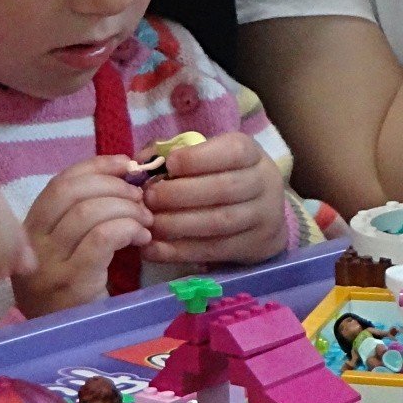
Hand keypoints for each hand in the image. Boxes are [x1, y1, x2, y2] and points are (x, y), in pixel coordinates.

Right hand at [13, 156, 151, 318]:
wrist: (72, 345)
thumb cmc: (79, 294)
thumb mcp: (73, 249)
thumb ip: (88, 215)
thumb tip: (128, 174)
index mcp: (29, 232)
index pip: (59, 183)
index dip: (96, 166)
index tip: (126, 164)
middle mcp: (31, 247)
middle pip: (73, 193)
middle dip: (115, 187)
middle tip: (141, 201)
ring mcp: (48, 266)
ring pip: (88, 212)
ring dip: (127, 209)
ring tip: (145, 223)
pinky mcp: (71, 284)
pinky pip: (101, 238)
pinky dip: (128, 229)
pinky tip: (142, 240)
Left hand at [143, 134, 288, 266]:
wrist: (263, 214)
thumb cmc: (225, 177)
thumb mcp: (210, 157)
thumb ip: (174, 155)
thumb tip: (139, 163)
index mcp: (251, 154)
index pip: (233, 151)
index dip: (198, 158)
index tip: (168, 164)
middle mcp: (263, 182)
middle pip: (224, 189)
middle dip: (180, 194)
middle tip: (149, 198)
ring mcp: (263, 216)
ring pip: (219, 222)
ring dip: (178, 225)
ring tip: (149, 224)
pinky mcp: (254, 245)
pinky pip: (214, 250)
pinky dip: (180, 251)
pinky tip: (154, 249)